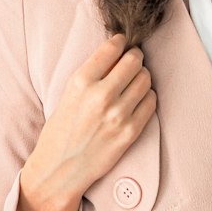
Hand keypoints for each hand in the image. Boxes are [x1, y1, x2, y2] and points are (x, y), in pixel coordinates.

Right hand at [22, 32, 155, 210]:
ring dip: (141, 78)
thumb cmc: (61, 130)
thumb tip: (118, 53)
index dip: (121, 42)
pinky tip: (136, 102)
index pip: (113, 47)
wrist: (60, 168)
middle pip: (134, 60)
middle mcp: (101, 95)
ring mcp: (118, 115)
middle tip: (131, 63)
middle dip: (134, 58)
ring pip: (145, 79)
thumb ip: (92, 74)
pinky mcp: (130, 132)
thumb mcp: (68, 94)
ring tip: (132, 84)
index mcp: (80, 82)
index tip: (122, 43)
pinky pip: (151, 102)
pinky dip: (147, 98)